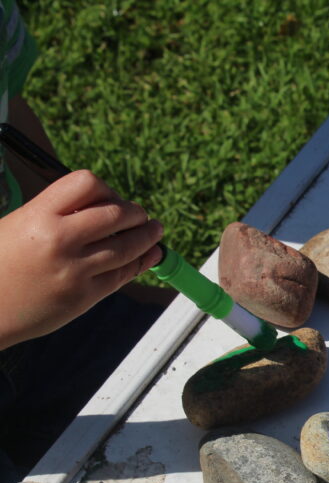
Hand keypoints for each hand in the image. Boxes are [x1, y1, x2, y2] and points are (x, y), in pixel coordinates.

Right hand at [0, 170, 162, 348]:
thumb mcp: (17, 225)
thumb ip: (57, 213)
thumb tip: (104, 206)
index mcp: (38, 214)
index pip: (87, 184)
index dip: (106, 189)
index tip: (110, 199)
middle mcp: (59, 239)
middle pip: (116, 214)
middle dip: (135, 213)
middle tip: (142, 215)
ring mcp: (75, 270)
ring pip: (127, 247)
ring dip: (148, 237)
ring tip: (155, 231)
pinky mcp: (84, 296)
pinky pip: (123, 275)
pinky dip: (141, 262)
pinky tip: (151, 255)